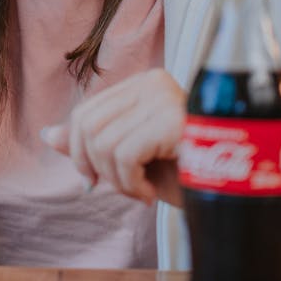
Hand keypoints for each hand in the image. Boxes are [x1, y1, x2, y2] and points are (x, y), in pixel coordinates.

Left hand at [41, 69, 186, 206]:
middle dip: (95, 168)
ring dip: (117, 181)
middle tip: (122, 190)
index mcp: (144, 85)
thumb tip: (47, 135)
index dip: (81, 153)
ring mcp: (165, 98)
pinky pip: (124, 154)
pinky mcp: (174, 120)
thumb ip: (92, 144)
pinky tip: (151, 194)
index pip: (86, 112)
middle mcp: (153, 83)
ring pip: (102, 143)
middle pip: (87, 126)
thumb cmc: (186, 176)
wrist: (233, 197)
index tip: (99, 181)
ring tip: (142, 192)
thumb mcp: (131, 160)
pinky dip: (129, 185)